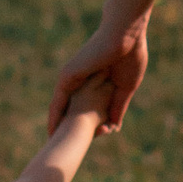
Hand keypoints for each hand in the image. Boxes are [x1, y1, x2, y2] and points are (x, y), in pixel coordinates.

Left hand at [48, 12, 149, 132]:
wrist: (126, 36)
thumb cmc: (130, 57)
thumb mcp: (126, 88)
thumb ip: (118, 106)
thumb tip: (114, 126)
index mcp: (95, 81)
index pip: (87, 106)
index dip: (88, 123)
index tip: (87, 141)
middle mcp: (81, 80)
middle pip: (72, 107)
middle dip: (67, 126)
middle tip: (61, 145)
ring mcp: (72, 77)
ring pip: (62, 106)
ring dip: (58, 124)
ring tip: (51, 142)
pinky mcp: (67, 75)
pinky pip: (57, 101)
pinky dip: (55, 117)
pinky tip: (51, 131)